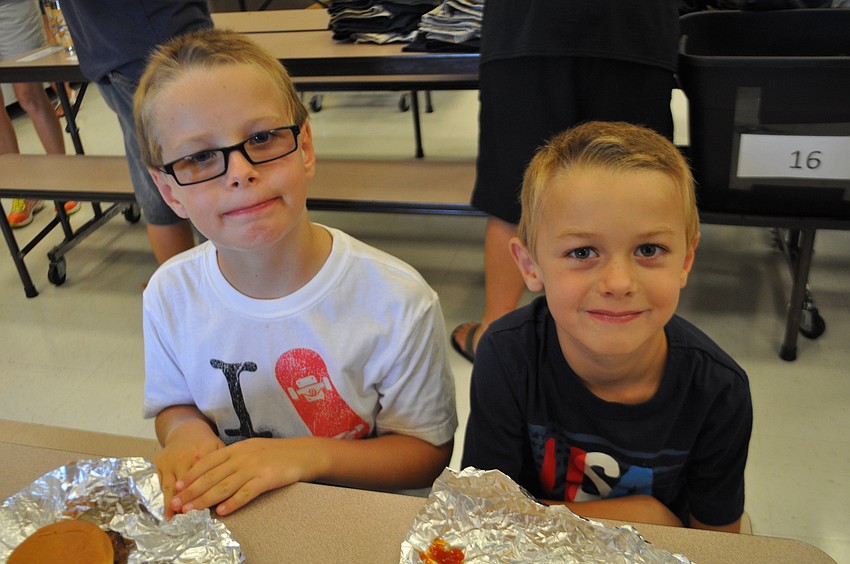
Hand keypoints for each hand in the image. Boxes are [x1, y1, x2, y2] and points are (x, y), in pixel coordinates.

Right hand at [153, 419, 223, 519]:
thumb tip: (226, 484)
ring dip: (168, 502)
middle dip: (184, 501)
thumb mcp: (219, 449)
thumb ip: (222, 466)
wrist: (187, 431)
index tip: (202, 510)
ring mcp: (169, 461)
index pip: (203, 479)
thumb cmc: (207, 445)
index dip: (202, 495)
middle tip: (184, 517)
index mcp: (202, 454)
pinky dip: (156, 496)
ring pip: (168, 485)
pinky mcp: (157, 463)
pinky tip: (157, 508)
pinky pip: (155, 482)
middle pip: (184, 485)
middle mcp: (183, 458)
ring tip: (169, 517)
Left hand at [170, 437, 320, 516]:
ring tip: (192, 511)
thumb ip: (227, 455)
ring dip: (206, 500)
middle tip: (177, 504)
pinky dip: (232, 502)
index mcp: (236, 448)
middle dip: (192, 491)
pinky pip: (246, 493)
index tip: (177, 488)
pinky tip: (222, 511)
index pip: (208, 463)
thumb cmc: (275, 453)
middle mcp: (242, 457)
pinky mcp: (266, 479)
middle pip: (212, 476)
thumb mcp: (249, 448)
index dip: (191, 476)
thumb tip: (200, 461)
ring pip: (224, 486)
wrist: (302, 453)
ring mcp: (254, 467)